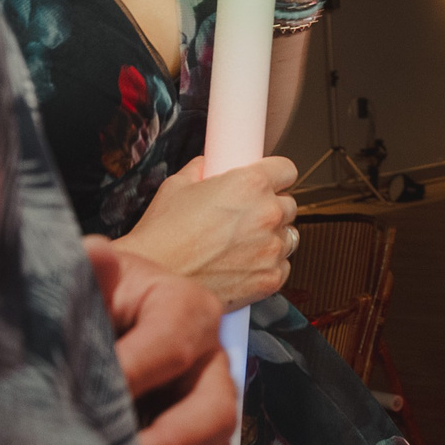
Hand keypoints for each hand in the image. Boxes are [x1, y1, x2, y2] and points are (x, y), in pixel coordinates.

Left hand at [86, 238, 239, 444]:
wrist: (90, 328)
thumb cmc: (84, 301)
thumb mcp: (79, 279)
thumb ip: (84, 271)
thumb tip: (97, 255)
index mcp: (187, 310)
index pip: (173, 342)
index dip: (134, 372)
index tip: (84, 397)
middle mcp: (210, 366)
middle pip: (216, 411)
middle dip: (172, 443)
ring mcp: (206, 418)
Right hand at [114, 155, 297, 306]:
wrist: (156, 279)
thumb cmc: (162, 235)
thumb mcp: (177, 185)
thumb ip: (202, 170)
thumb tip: (208, 165)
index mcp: (250, 184)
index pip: (286, 170)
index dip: (275, 175)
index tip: (268, 181)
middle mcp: (267, 214)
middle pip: (288, 204)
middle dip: (270, 207)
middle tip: (245, 216)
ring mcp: (272, 249)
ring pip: (288, 235)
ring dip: (272, 236)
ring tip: (242, 243)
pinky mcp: (270, 278)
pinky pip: (282, 265)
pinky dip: (268, 264)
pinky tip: (242, 264)